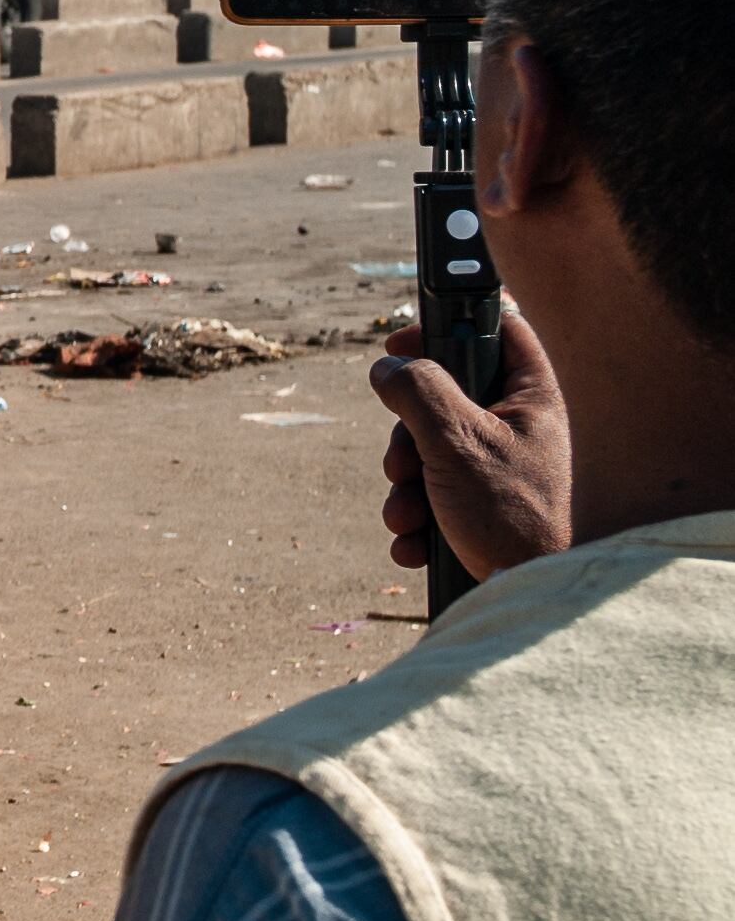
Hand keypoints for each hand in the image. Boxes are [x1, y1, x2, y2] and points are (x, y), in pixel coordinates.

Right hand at [370, 310, 573, 580]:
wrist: (531, 594)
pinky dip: (414, 517)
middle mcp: (517, 427)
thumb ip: (419, 391)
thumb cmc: (512, 515)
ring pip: (427, 451)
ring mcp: (497, 467)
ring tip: (409, 514)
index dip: (445, 326)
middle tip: (405, 462)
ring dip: (403, 485)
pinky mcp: (480, 506)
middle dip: (405, 436)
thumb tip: (388, 367)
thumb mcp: (457, 440)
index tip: (400, 343)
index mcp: (530, 397)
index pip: (496, 329)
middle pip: (441, 398)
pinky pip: (431, 494)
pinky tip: (416, 542)